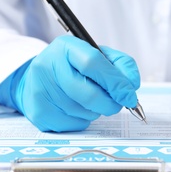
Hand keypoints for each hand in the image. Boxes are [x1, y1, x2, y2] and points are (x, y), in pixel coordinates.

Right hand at [0, 35, 139, 131]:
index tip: (129, 95)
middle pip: (89, 94)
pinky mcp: (38, 112)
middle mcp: (48, 66)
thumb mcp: (99, 55)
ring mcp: (40, 90)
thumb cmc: (75, 66)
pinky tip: (78, 108)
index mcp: (66, 47)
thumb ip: (121, 65)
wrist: (39, 78)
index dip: (115, 82)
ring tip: (90, 99)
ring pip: (84, 112)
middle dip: (110, 103)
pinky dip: (84, 120)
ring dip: (96, 110)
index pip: (93, 63)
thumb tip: (132, 86)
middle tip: (117, 103)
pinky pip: (74, 124)